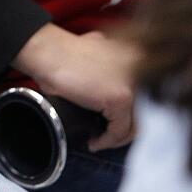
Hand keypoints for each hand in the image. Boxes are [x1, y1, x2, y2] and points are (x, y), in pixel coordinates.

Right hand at [12, 24, 138, 150]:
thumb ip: (110, 65)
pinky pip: (119, 131)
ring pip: (136, 123)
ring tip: (100, 140)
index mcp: (134, 53)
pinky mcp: (120, 98)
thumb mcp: (94, 51)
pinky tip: (94, 140)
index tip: (112, 120)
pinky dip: (107, 141)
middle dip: (124, 127)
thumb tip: (110, 86)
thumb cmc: (60, 52)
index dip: (128, 111)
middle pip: (144, 110)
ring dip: (117, 137)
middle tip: (108, 135)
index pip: (143, 94)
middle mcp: (140, 66)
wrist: (46, 51)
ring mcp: (133, 82)